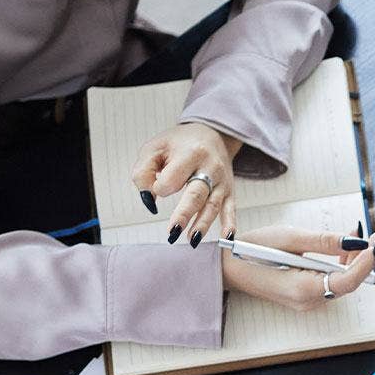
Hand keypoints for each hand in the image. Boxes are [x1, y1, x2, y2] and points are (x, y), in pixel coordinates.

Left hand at [133, 121, 241, 246]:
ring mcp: (221, 181)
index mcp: (190, 153)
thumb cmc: (180, 143)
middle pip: (196, 194)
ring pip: (212, 205)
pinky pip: (230, 210)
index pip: (172, 178)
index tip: (156, 187)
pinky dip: (230, 224)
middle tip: (172, 232)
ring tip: (192, 240)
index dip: (159, 187)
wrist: (212, 135)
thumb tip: (148, 199)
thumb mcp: (155, 148)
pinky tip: (227, 238)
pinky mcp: (229, 192)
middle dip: (184, 214)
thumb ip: (143, 171)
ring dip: (202, 224)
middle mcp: (210, 167)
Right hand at [219, 225, 374, 311]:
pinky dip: (339, 266)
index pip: (347, 282)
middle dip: (362, 258)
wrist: (227, 266)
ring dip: (352, 260)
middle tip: (372, 234)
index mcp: (303, 289)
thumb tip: (355, 243)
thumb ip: (324, 242)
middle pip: (348, 282)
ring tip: (356, 235)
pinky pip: (330, 282)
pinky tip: (340, 248)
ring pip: (341, 282)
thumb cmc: (252, 250)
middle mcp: (308, 301)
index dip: (366, 263)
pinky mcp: (306, 296)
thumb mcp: (289, 238)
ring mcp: (307, 301)